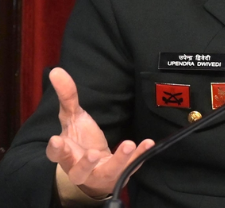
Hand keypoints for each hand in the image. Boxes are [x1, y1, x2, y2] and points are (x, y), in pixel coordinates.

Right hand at [46, 67, 154, 198]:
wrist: (94, 170)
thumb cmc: (80, 141)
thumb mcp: (73, 117)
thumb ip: (67, 96)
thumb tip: (57, 70)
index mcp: (66, 154)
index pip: (56, 154)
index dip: (56, 149)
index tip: (56, 140)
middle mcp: (80, 168)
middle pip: (79, 171)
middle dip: (86, 163)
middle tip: (93, 153)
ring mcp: (100, 173)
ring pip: (107, 172)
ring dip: (118, 159)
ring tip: (128, 144)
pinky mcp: (118, 174)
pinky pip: (129, 167)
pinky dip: (139, 156)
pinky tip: (147, 143)